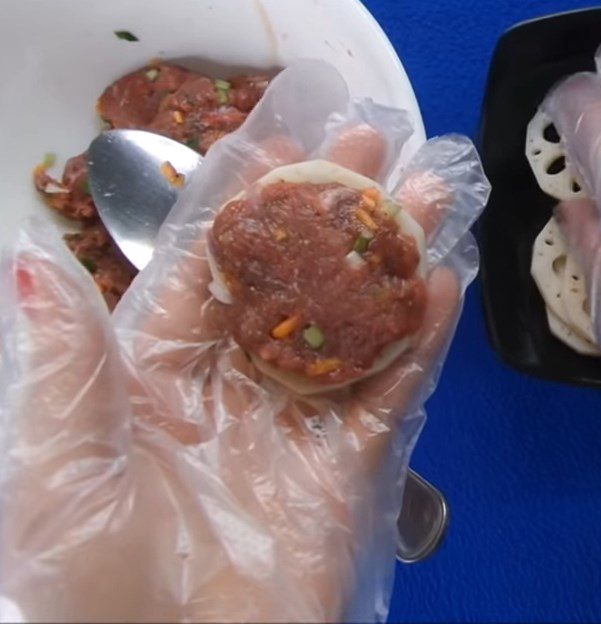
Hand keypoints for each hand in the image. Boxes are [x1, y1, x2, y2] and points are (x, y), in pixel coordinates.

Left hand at [0, 62, 488, 622]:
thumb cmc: (92, 590)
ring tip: (427, 193)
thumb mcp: (60, 471)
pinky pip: (390, 390)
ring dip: (389, 257)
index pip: (209, 264)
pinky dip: (420, 339)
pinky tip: (440, 283)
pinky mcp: (348, 464)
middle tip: (370, 144)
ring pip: (353, 321)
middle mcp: (234, 380)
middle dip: (331, 210)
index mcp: (159, 370)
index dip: (243, 202)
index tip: (279, 142)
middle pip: (293, 279)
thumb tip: (29, 257)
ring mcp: (298, 418)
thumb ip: (65, 363)